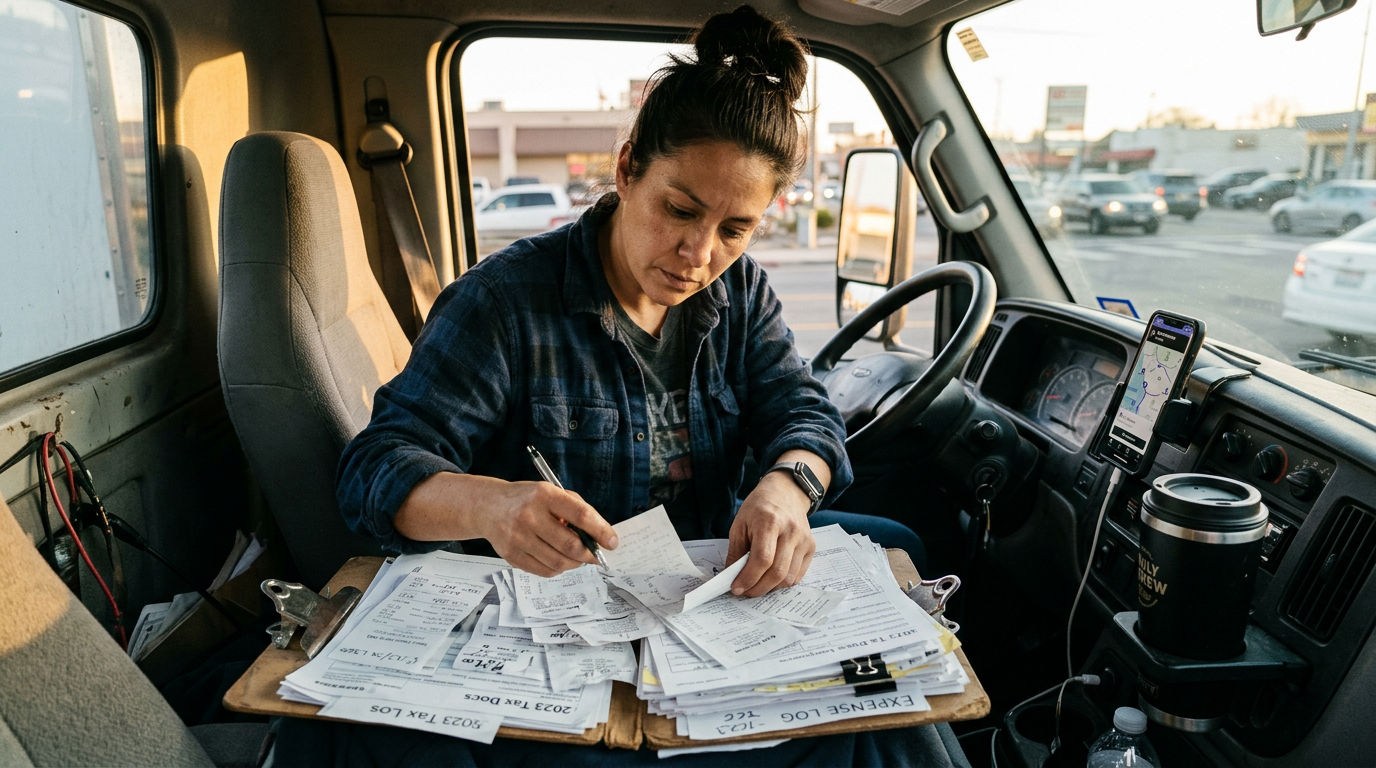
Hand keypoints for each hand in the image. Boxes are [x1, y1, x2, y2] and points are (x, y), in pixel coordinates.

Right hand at [479, 482, 617, 577]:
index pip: (580, 515)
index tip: (612, 542)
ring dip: (575, 563)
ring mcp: (518, 537)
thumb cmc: (527, 499)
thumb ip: (575, 509)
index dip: (601, 531)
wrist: (488, 507)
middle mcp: (530, 516)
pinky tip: (559, 559)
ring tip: (577, 557)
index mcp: (544, 495)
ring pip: (559, 562)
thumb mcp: (550, 492)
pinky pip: (544, 571)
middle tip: (597, 556)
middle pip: (570, 545)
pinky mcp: (511, 555)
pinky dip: (559, 568)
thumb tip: (598, 536)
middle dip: (590, 554)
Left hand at [726, 471, 815, 596]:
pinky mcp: (811, 547)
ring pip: (789, 577)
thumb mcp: (739, 524)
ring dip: (770, 588)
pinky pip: (798, 575)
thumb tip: (731, 578)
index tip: (736, 588)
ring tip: (756, 586)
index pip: (762, 559)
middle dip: (758, 588)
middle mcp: (791, 531)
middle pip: (777, 572)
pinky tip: (770, 579)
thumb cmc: (758, 507)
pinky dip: (782, 583)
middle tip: (744, 592)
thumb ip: (735, 552)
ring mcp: (804, 540)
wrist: (785, 492)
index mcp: (770, 522)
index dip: (748, 578)